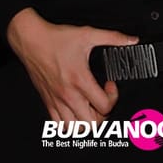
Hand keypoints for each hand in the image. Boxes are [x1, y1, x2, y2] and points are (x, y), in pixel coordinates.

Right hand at [7, 8, 135, 122]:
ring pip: (76, 128)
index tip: (110, 85)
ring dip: (87, 121)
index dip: (113, 97)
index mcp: (79, 80)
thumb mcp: (88, 34)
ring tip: (89, 108)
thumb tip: (131, 40)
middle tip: (102, 99)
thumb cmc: (56, 39)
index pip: (104, 106)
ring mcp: (57, 101)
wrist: (31, 39)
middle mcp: (68, 95)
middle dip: (103, 114)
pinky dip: (70, 123)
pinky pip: (59, 125)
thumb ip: (113, 37)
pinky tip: (74, 110)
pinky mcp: (47, 102)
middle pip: (92, 123)